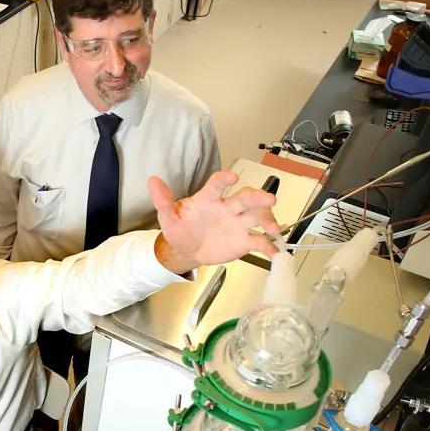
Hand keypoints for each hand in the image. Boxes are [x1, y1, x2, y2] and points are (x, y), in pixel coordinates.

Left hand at [149, 171, 279, 274]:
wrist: (187, 250)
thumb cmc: (180, 229)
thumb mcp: (168, 217)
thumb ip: (163, 201)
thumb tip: (152, 181)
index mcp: (209, 198)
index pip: (217, 184)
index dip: (224, 179)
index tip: (231, 177)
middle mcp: (227, 207)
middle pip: (245, 198)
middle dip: (257, 197)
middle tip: (268, 199)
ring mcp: (238, 223)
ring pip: (257, 216)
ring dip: (268, 220)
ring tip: (272, 229)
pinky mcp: (244, 240)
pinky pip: (259, 241)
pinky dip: (270, 247)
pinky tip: (276, 253)